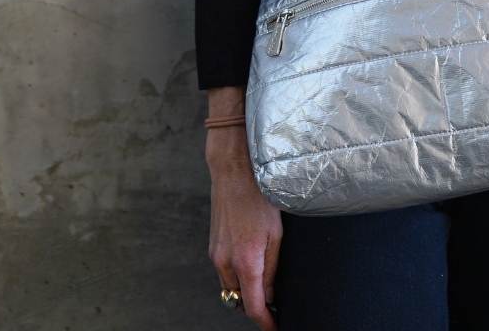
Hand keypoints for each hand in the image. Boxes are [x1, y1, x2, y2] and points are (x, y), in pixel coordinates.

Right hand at [206, 126, 281, 330]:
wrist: (233, 173)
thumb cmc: (257, 197)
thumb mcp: (275, 234)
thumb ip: (271, 269)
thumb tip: (269, 294)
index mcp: (246, 262)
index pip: (252, 307)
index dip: (265, 322)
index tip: (274, 327)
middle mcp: (226, 263)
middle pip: (239, 301)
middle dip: (254, 305)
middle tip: (272, 301)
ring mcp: (216, 255)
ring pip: (229, 287)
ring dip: (244, 289)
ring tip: (262, 276)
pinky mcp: (212, 246)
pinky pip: (223, 272)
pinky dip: (236, 274)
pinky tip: (249, 259)